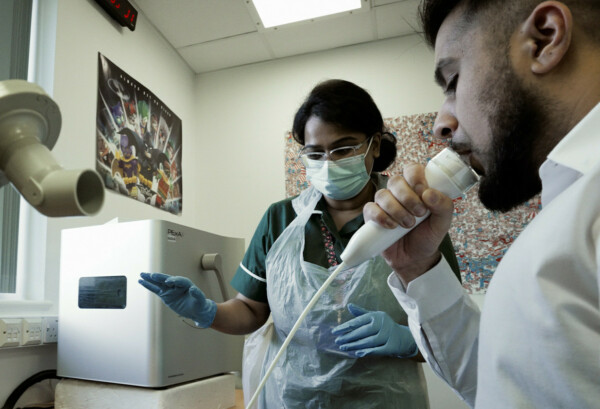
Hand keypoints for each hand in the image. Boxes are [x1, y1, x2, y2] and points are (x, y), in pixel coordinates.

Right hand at [138, 272, 216, 327]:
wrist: (196, 310)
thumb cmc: (199, 303)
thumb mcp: (200, 300)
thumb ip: (197, 294)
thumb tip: (192, 288)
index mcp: (186, 283)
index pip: (179, 281)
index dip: (174, 280)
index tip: (169, 282)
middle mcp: (176, 284)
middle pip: (167, 279)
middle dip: (160, 277)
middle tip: (152, 275)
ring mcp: (170, 289)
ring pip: (159, 283)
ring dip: (150, 279)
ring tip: (142, 274)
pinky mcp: (165, 295)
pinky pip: (155, 289)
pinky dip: (148, 285)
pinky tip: (141, 281)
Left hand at [332, 303, 417, 357]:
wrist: (404, 337)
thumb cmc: (385, 325)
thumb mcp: (374, 317)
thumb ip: (361, 313)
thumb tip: (349, 306)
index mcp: (376, 316)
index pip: (357, 321)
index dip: (345, 327)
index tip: (334, 332)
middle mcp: (382, 324)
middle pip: (362, 332)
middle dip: (348, 337)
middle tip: (337, 341)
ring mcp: (387, 335)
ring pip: (368, 342)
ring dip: (354, 345)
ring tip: (344, 347)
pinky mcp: (391, 346)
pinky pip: (377, 350)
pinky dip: (367, 351)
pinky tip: (357, 352)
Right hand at [363, 162, 453, 282]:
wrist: (415, 258)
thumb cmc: (428, 236)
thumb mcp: (443, 222)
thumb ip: (443, 206)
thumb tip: (429, 194)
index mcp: (417, 187)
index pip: (412, 169)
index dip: (416, 178)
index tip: (423, 193)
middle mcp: (399, 192)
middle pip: (395, 181)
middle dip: (408, 198)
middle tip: (419, 214)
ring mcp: (384, 203)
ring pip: (382, 194)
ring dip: (396, 210)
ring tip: (408, 225)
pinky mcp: (372, 216)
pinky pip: (370, 209)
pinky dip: (380, 217)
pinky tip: (391, 227)